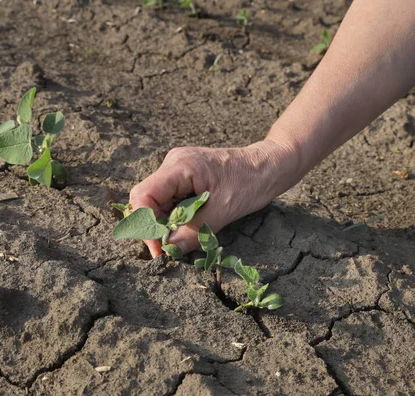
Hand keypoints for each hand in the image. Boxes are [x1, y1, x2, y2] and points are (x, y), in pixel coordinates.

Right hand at [129, 140, 296, 257]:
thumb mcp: (223, 211)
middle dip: (155, 227)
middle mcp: (173, 164)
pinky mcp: (184, 178)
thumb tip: (169, 249)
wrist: (269, 166)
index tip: (159, 249)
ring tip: (181, 240)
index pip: (144, 195)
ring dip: (166, 224)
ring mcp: (177, 170)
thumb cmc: (251, 182)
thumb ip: (194, 231)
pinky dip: (175, 218)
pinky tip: (187, 228)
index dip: (146, 224)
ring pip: (157, 202)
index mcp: (180, 166)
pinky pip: (170, 200)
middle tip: (169, 250)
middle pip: (147, 200)